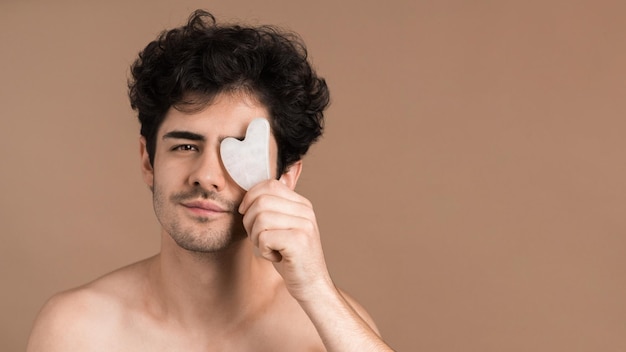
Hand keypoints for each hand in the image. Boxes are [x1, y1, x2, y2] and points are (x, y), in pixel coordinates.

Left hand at [238, 179, 332, 301]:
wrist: (311, 286)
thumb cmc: (291, 258)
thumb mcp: (283, 228)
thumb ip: (273, 209)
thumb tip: (251, 193)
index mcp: (302, 204)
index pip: (269, 184)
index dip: (250, 197)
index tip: (246, 212)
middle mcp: (305, 211)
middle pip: (261, 201)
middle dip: (249, 220)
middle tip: (257, 237)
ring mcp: (304, 225)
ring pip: (260, 218)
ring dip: (256, 237)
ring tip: (268, 247)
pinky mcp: (299, 241)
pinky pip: (265, 237)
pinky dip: (264, 250)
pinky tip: (275, 257)